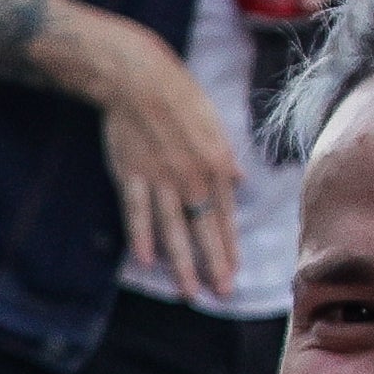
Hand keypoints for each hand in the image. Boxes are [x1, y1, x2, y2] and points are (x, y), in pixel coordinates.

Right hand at [97, 30, 239, 299]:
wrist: (139, 79)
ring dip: (182, 264)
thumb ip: (226, 157)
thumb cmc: (180, 97)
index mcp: (216, 164)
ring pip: (173, 229)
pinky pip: (137, 213)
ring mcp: (161, 179)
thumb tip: (241, 179)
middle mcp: (191, 177)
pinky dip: (142, 237)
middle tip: (221, 293)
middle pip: (204, 230)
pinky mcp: (132, 176)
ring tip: (189, 292)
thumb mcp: (214, 123)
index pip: (225, 215)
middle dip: (214, 265)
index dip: (229, 246)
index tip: (234, 271)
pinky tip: (147, 262)